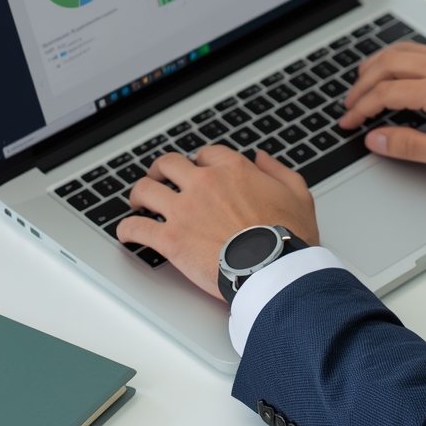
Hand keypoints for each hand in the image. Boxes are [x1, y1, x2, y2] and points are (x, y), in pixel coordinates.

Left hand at [115, 146, 318, 301]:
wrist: (273, 269)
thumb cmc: (289, 237)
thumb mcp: (298, 195)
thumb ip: (278, 171)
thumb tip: (262, 157)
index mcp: (234, 170)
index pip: (205, 155)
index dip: (199, 163)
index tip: (197, 173)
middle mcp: (204, 183)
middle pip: (168, 164)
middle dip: (160, 170)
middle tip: (159, 180)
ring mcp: (184, 210)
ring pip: (145, 189)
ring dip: (138, 194)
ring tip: (138, 203)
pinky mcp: (170, 239)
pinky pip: (136, 227)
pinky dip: (127, 229)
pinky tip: (128, 233)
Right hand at [338, 42, 425, 179]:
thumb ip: (413, 147)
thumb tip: (378, 138)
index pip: (387, 93)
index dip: (361, 109)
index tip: (348, 123)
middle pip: (389, 64)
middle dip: (362, 85)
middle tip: (348, 105)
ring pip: (404, 51)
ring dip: (377, 65)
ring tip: (361, 84)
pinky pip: (422, 51)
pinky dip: (399, 59)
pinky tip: (395, 71)